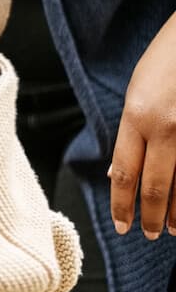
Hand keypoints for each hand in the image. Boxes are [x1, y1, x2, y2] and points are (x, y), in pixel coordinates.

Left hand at [109, 12, 175, 239]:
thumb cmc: (169, 57)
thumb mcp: (137, 90)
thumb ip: (130, 132)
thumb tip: (120, 171)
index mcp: (138, 115)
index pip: (125, 172)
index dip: (122, 204)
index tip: (121, 224)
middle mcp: (167, 127)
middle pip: (155, 185)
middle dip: (150, 215)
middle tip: (148, 234)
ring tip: (173, 229)